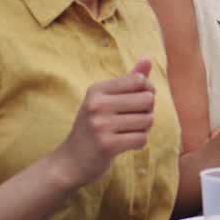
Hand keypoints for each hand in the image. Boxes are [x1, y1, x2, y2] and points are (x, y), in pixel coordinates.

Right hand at [50, 59, 155, 189]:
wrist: (71, 161)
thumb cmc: (94, 126)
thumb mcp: (106, 100)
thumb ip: (130, 80)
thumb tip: (148, 58)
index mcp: (97, 90)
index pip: (140, 81)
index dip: (146, 92)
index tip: (135, 103)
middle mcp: (97, 104)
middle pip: (147, 100)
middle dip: (146, 112)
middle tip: (130, 121)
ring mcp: (101, 125)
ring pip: (148, 120)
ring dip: (143, 129)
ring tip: (126, 132)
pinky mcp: (107, 145)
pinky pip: (142, 139)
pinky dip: (138, 143)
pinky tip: (125, 144)